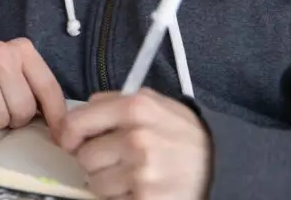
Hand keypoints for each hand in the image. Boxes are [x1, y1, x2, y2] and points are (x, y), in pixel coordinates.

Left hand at [57, 89, 211, 199]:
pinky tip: (140, 188)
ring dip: (108, 181)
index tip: (70, 141)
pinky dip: (121, 197)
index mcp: (136, 108)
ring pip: (96, 183)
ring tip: (132, 174)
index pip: (77, 122)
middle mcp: (137, 139)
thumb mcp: (155, 103)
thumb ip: (116, 101)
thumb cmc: (182, 133)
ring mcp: (142, 174)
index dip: (68, 134)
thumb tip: (81, 110)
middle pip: (84, 156)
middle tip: (116, 158)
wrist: (222, 164)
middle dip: (95, 159)